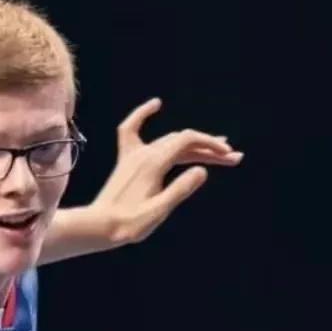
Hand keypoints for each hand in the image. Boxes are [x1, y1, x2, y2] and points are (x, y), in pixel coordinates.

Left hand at [92, 97, 243, 245]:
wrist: (99, 226)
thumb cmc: (129, 223)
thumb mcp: (158, 210)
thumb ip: (179, 190)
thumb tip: (202, 170)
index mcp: (153, 163)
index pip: (187, 141)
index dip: (211, 145)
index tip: (229, 157)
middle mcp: (143, 153)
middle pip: (182, 141)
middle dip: (209, 148)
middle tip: (233, 158)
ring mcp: (133, 155)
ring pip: (169, 141)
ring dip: (193, 144)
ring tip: (217, 151)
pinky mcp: (126, 160)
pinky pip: (132, 129)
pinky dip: (143, 115)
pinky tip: (156, 104)